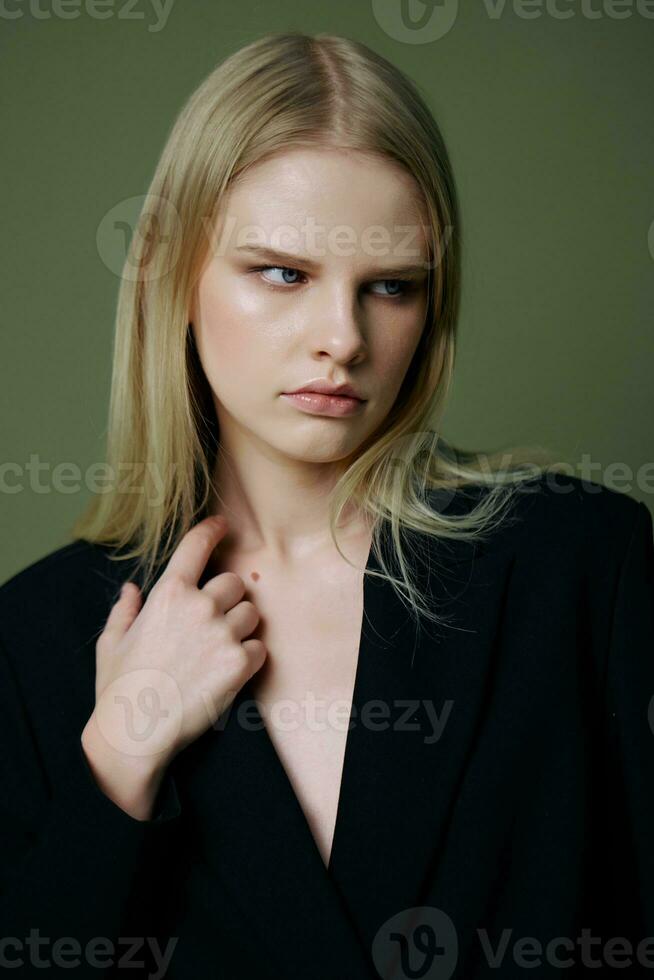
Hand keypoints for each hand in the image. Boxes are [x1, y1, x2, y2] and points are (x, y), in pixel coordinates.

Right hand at [83, 515, 266, 782]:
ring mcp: (222, 634)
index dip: (212, 530)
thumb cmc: (118, 687)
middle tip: (214, 622)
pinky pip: (260, 647)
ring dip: (242, 626)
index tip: (223, 525)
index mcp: (167, 594)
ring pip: (252, 613)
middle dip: (228, 598)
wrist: (134, 733)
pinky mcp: (239, 664)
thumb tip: (131, 590)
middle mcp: (199, 606)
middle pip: (235, 583)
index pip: (197, 546)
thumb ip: (124, 610)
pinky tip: (230, 671)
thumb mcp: (111, 642)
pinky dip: (250, 657)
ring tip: (220, 649)